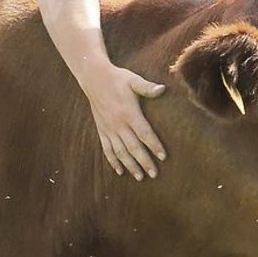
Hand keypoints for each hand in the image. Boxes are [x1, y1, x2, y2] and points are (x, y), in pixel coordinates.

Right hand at [85, 64, 166, 178]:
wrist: (94, 79)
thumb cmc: (118, 79)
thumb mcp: (133, 80)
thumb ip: (148, 87)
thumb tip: (163, 89)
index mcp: (129, 113)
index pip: (144, 133)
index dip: (154, 145)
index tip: (163, 157)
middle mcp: (118, 124)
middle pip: (133, 147)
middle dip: (144, 162)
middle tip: (154, 174)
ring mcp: (108, 129)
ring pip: (120, 152)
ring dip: (130, 165)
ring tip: (140, 177)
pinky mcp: (101, 130)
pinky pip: (107, 149)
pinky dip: (113, 161)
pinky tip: (120, 171)